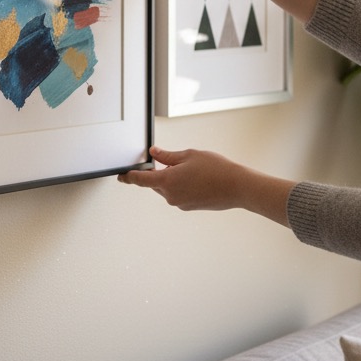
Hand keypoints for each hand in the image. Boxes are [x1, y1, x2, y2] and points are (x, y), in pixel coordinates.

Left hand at [119, 146, 291, 223]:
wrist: (238, 187)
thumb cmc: (215, 169)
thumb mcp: (188, 155)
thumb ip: (167, 155)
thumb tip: (154, 153)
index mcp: (167, 181)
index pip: (140, 180)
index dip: (129, 177)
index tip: (121, 176)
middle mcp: (170, 196)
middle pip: (155, 183)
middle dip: (159, 172)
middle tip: (169, 160)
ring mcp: (180, 203)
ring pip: (167, 189)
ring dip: (172, 179)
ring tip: (191, 168)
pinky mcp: (189, 207)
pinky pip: (178, 194)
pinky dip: (181, 185)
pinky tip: (196, 178)